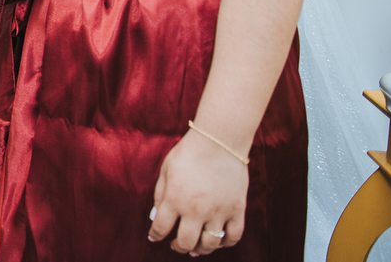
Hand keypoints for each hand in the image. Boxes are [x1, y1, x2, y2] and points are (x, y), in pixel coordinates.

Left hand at [148, 130, 247, 254]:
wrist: (218, 140)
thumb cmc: (188, 152)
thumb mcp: (166, 170)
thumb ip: (160, 194)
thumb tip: (157, 216)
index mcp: (174, 198)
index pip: (161, 228)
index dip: (155, 236)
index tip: (154, 237)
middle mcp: (195, 209)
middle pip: (185, 242)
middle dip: (177, 247)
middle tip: (176, 245)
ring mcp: (218, 211)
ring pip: (210, 244)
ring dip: (201, 250)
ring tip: (196, 248)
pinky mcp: (236, 209)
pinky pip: (233, 236)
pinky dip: (226, 244)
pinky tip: (218, 241)